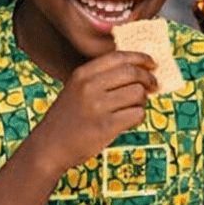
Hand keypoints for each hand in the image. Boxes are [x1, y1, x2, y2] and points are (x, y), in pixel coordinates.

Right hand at [30, 51, 154, 170]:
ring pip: (138, 94)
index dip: (140, 58)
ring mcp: (98, 107)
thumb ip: (100, 78)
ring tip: (135, 106)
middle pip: (132, 73)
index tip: (152, 64)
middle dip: (149, 79)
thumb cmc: (68, 118)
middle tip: (154, 85)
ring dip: (143, 100)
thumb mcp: (76, 89)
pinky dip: (139, 116)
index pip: (118, 57)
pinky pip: (137, 114)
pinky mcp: (106, 127)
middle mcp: (89, 87)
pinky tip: (130, 120)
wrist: (49, 147)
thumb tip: (139, 70)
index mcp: (82, 74)